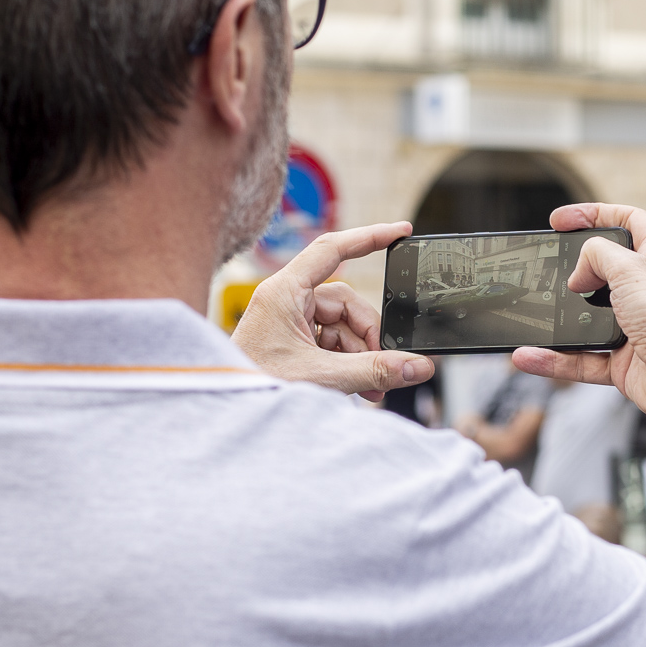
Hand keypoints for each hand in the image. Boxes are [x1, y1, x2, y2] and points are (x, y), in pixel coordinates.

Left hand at [233, 222, 435, 400]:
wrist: (229, 415)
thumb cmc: (254, 387)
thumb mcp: (322, 376)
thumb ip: (374, 370)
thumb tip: (417, 366)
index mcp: (284, 292)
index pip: (332, 249)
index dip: (369, 237)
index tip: (401, 231)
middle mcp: (287, 301)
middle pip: (347, 304)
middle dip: (369, 338)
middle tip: (383, 369)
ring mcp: (290, 322)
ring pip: (344, 329)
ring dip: (361, 358)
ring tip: (369, 388)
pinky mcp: (293, 343)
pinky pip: (333, 344)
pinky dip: (348, 364)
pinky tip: (355, 387)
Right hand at [511, 204, 645, 432]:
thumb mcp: (632, 269)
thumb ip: (598, 256)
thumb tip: (579, 272)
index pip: (628, 221)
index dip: (595, 214)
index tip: (563, 219)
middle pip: (604, 269)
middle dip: (575, 267)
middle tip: (549, 266)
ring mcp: (634, 327)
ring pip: (587, 318)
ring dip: (559, 319)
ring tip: (537, 313)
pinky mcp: (623, 361)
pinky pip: (581, 358)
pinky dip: (556, 359)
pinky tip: (532, 356)